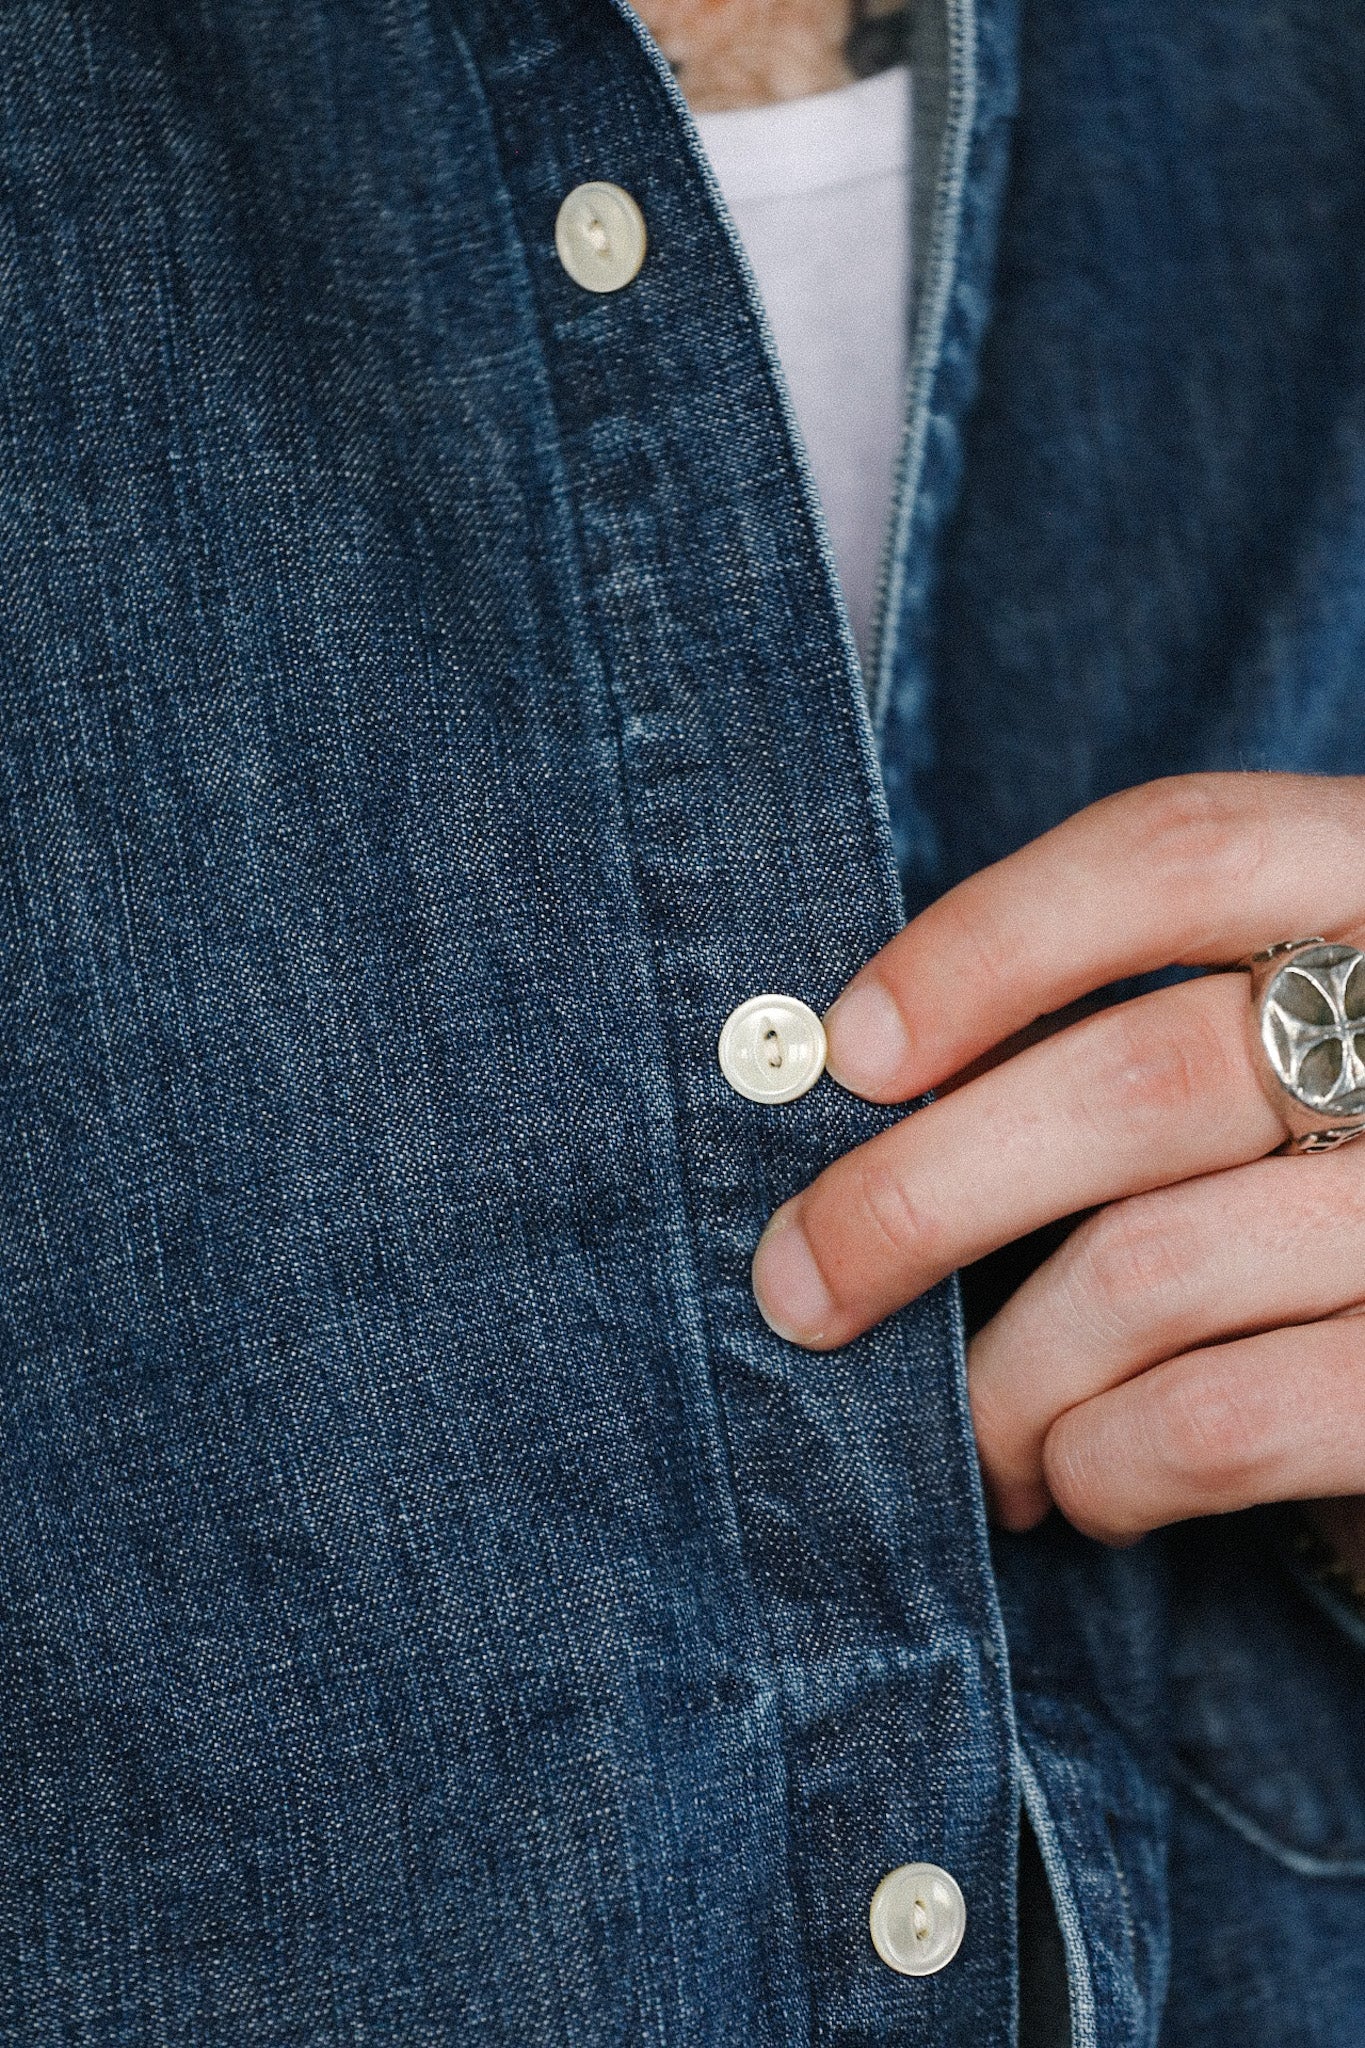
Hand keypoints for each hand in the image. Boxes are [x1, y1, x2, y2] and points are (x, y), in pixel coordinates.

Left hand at [751, 774, 1364, 1545]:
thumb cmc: (1301, 1210)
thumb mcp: (1252, 1072)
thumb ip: (1108, 1034)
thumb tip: (851, 1070)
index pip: (1181, 854)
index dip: (989, 942)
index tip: (851, 1051)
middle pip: (1137, 1079)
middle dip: (917, 1199)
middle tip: (800, 1287)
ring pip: (1150, 1269)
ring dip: (1003, 1380)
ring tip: (977, 1433)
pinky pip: (1214, 1425)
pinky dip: (1100, 1466)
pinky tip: (1082, 1482)